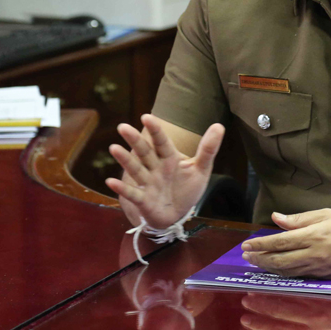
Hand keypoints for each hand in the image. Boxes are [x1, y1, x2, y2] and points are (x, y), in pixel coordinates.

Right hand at [105, 115, 223, 228]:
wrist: (178, 214)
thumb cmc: (187, 188)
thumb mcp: (201, 169)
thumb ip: (208, 148)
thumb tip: (219, 125)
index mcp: (169, 158)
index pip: (161, 141)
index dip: (155, 130)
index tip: (146, 117)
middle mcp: (156, 168)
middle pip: (145, 152)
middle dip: (134, 140)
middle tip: (122, 127)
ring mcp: (148, 183)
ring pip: (136, 169)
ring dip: (125, 160)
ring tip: (113, 148)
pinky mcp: (144, 200)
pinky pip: (132, 193)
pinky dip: (122, 188)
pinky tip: (110, 181)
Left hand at [241, 209, 330, 277]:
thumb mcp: (326, 214)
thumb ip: (299, 218)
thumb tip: (276, 218)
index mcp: (314, 235)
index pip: (280, 241)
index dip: (261, 244)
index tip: (247, 244)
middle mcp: (314, 254)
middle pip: (279, 259)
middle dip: (259, 258)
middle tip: (246, 256)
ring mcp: (318, 268)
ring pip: (286, 271)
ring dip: (268, 267)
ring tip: (255, 262)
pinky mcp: (322, 278)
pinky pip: (297, 276)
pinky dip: (282, 273)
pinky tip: (274, 268)